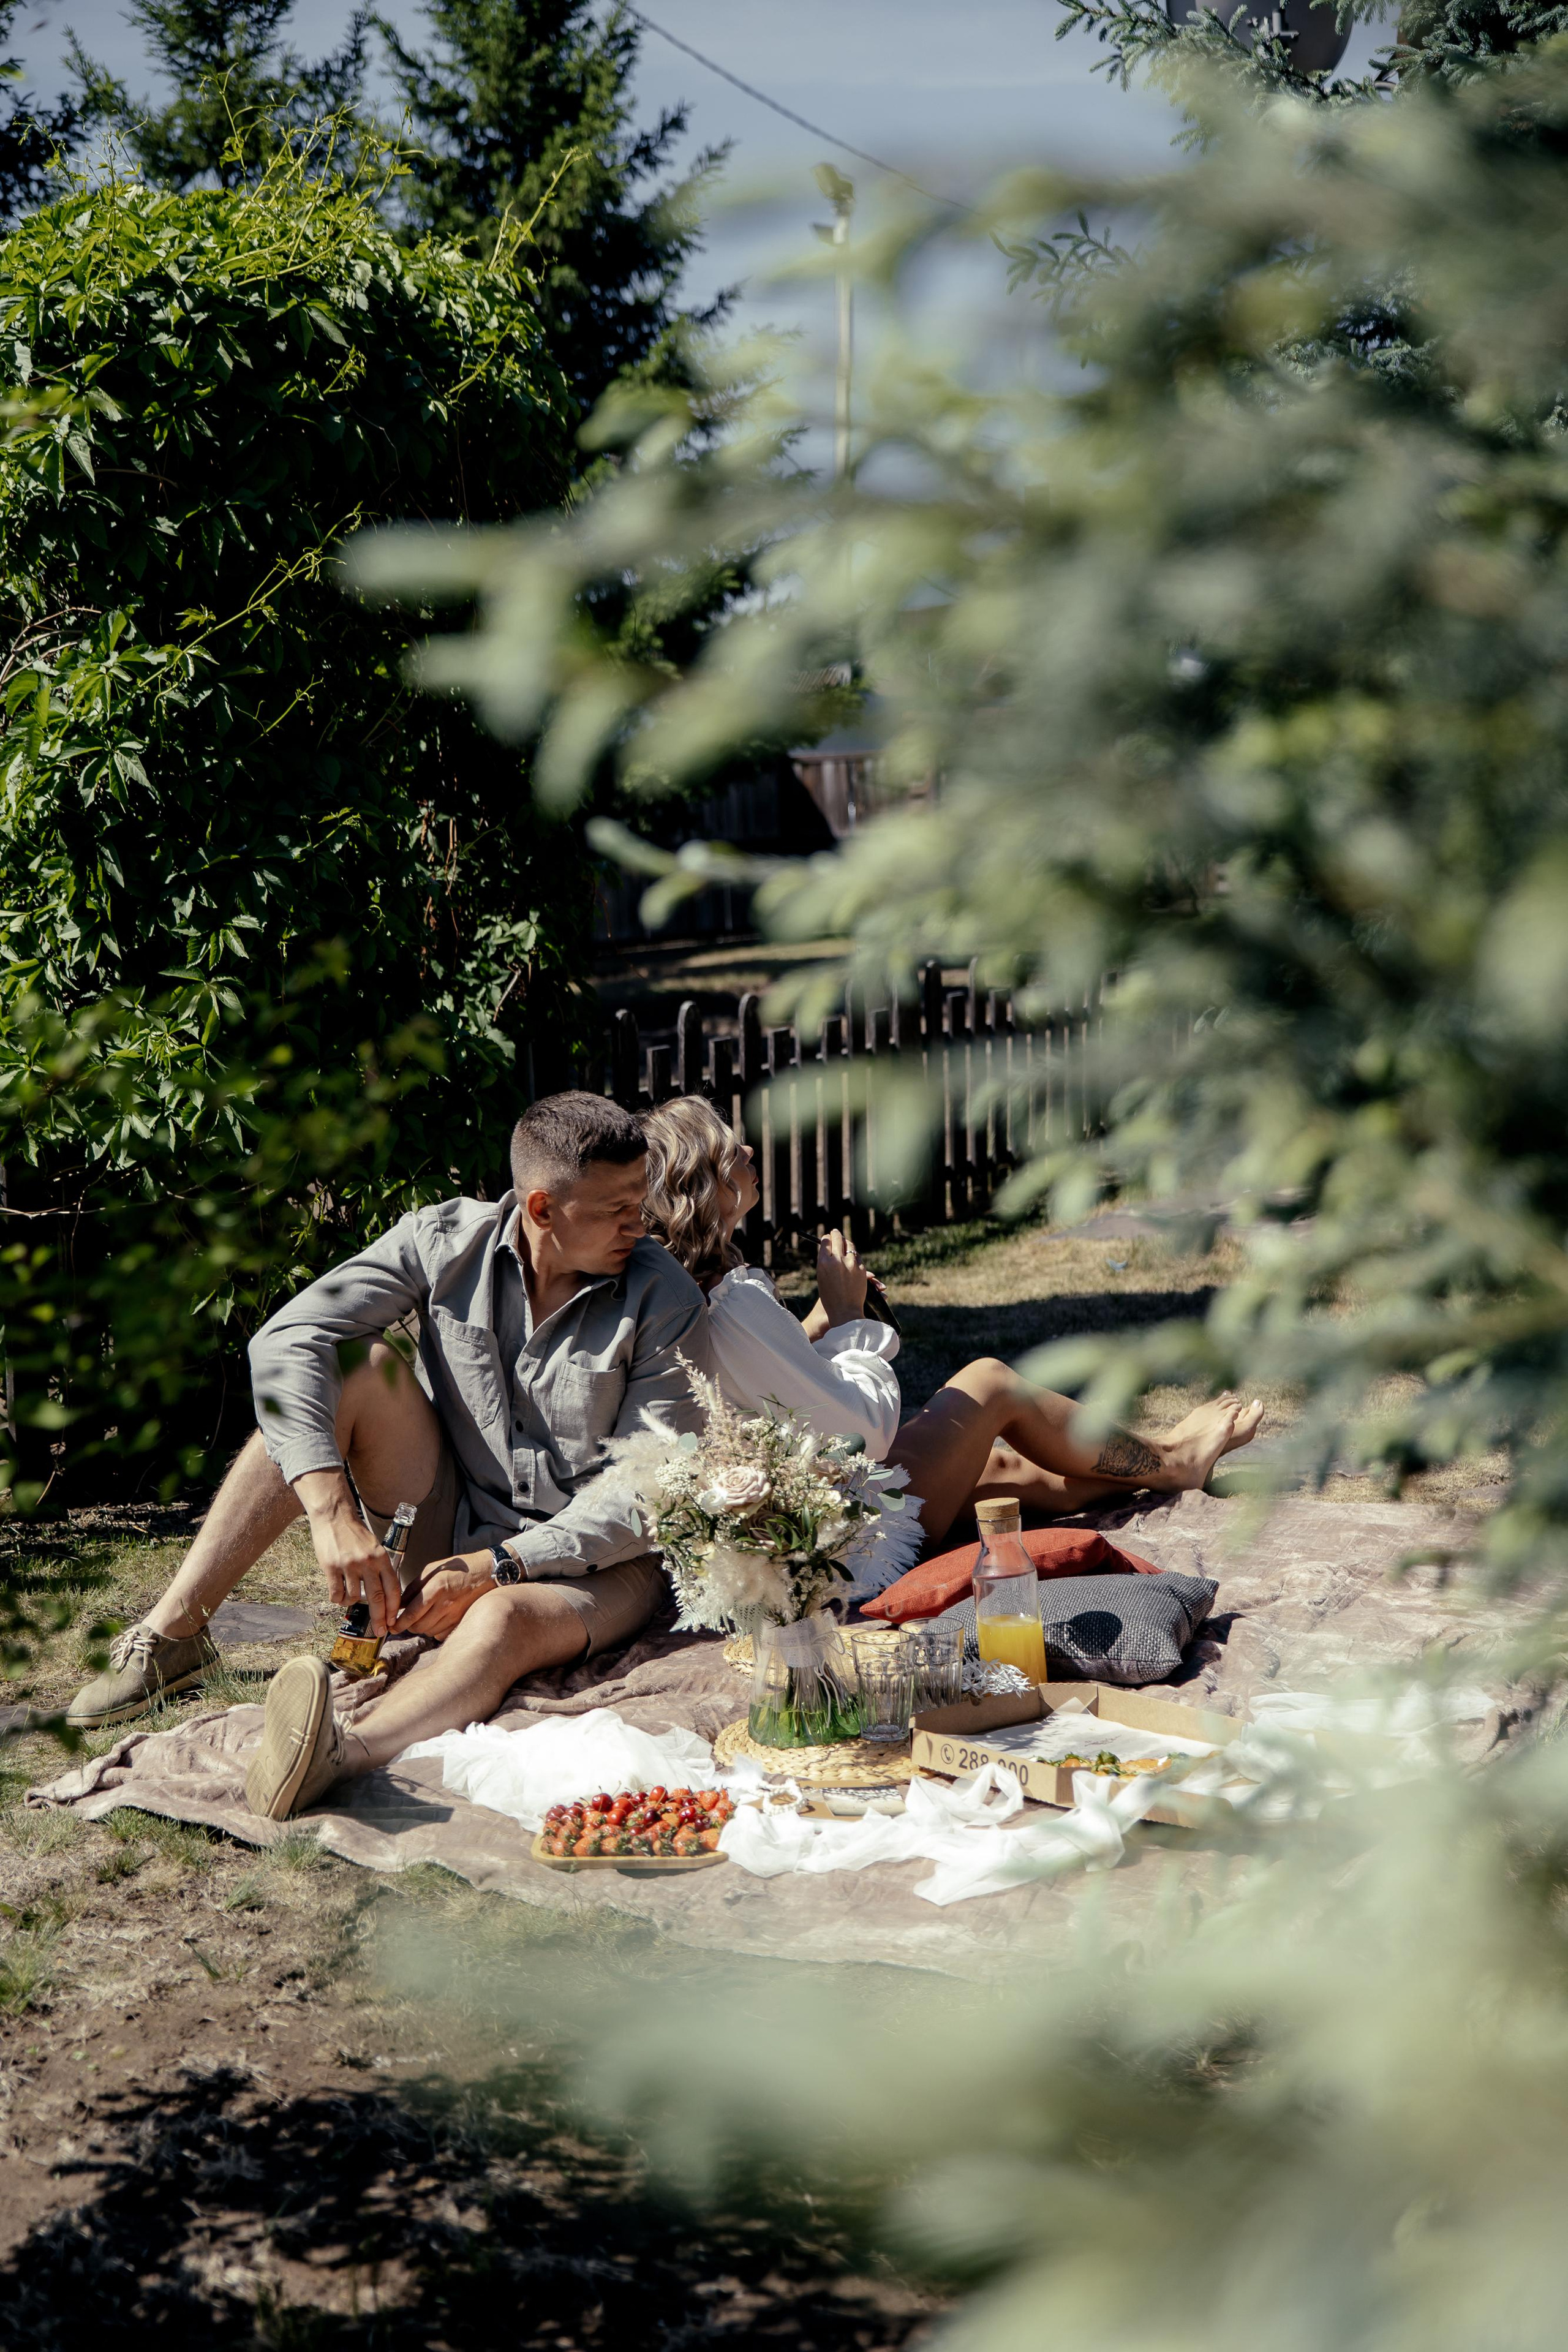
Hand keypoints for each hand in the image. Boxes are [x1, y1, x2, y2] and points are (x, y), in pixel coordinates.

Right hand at [294, 1468, 403, 1635]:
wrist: (334, 1516)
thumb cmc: (355, 1533)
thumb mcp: (374, 1547)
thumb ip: (380, 1567)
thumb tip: (385, 1594)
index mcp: (381, 1558)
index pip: (393, 1588)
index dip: (394, 1608)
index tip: (393, 1621)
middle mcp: (368, 1563)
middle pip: (377, 1599)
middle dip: (379, 1618)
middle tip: (379, 1631)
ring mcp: (349, 1566)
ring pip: (355, 1597)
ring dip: (352, 1602)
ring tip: (349, 1596)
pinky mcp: (331, 1568)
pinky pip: (336, 1594)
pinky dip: (338, 1599)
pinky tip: (338, 1593)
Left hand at [392, 1549, 499, 1640]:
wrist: (486, 1573)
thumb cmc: (459, 1568)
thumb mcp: (432, 1570)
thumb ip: (414, 1587)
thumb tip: (400, 1602)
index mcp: (436, 1589)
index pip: (412, 1614)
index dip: (399, 1623)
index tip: (392, 1625)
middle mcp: (445, 1605)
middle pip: (418, 1626)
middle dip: (408, 1626)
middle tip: (405, 1620)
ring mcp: (454, 1615)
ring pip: (429, 1632)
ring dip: (421, 1628)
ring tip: (421, 1617)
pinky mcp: (460, 1621)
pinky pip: (441, 1634)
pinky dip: (434, 1630)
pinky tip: (435, 1620)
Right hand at [815, 1228, 868, 1326]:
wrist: (844, 1311)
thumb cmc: (829, 1296)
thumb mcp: (822, 1277)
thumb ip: (825, 1262)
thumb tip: (829, 1247)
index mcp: (824, 1262)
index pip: (826, 1241)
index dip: (827, 1238)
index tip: (828, 1237)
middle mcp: (837, 1260)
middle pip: (837, 1238)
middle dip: (836, 1234)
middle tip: (835, 1233)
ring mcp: (851, 1264)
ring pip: (849, 1245)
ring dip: (846, 1242)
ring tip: (843, 1241)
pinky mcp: (861, 1269)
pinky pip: (857, 1256)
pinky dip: (853, 1255)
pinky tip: (851, 1256)